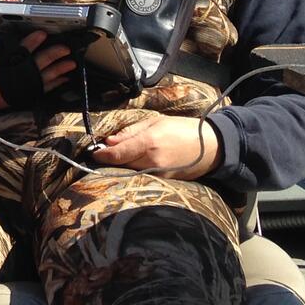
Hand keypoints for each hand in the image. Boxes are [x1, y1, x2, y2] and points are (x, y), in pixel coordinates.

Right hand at [0, 28, 74, 119]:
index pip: (15, 55)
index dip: (30, 44)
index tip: (42, 35)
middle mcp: (6, 82)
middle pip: (33, 68)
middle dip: (50, 57)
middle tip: (65, 49)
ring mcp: (12, 91)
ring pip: (39, 81)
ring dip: (56, 72)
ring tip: (70, 64)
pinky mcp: (15, 98)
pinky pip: (37, 91)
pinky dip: (51, 85)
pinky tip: (61, 80)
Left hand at [91, 115, 221, 179]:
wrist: (211, 146)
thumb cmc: (183, 129)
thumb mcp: (155, 122)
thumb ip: (131, 132)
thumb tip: (110, 142)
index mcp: (148, 142)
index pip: (117, 154)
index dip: (101, 155)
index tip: (93, 152)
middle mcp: (152, 161)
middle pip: (121, 165)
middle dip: (110, 160)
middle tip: (103, 153)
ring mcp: (159, 174)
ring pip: (131, 172)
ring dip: (122, 166)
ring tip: (118, 158)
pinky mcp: (165, 181)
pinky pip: (143, 176)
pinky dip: (135, 171)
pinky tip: (134, 165)